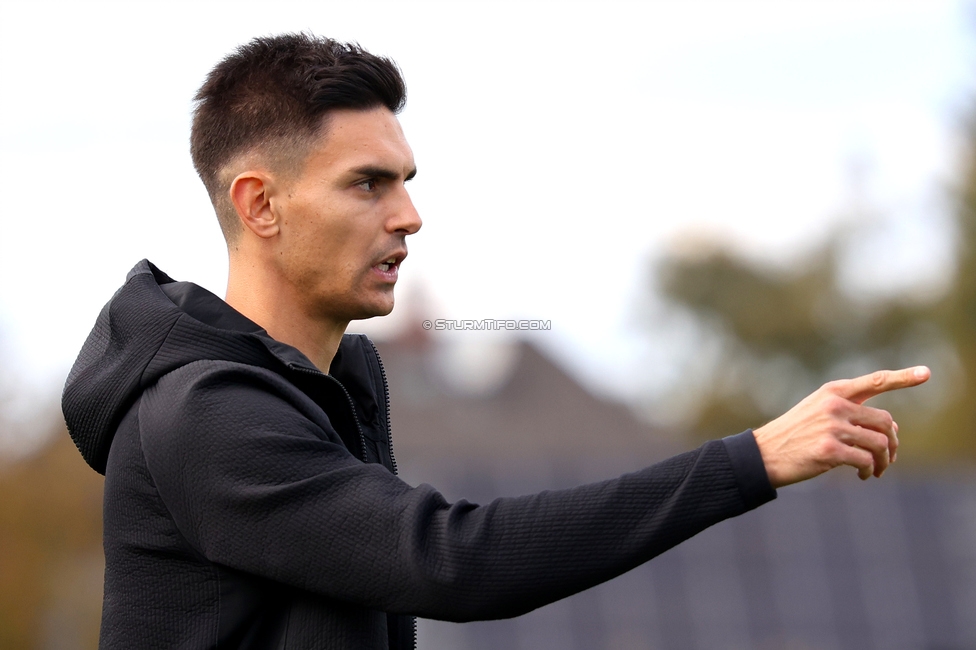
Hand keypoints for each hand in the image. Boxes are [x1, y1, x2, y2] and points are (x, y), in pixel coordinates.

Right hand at [753, 366, 930, 487]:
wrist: (764, 454)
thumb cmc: (795, 435)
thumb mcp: (819, 413)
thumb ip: (853, 413)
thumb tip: (892, 427)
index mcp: (832, 392)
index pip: (875, 382)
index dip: (903, 378)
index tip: (926, 373)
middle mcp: (834, 405)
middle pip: (885, 421)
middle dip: (893, 442)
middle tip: (889, 457)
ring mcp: (831, 427)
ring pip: (879, 443)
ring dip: (884, 461)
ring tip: (877, 470)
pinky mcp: (829, 450)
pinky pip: (866, 461)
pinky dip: (871, 471)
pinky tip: (864, 476)